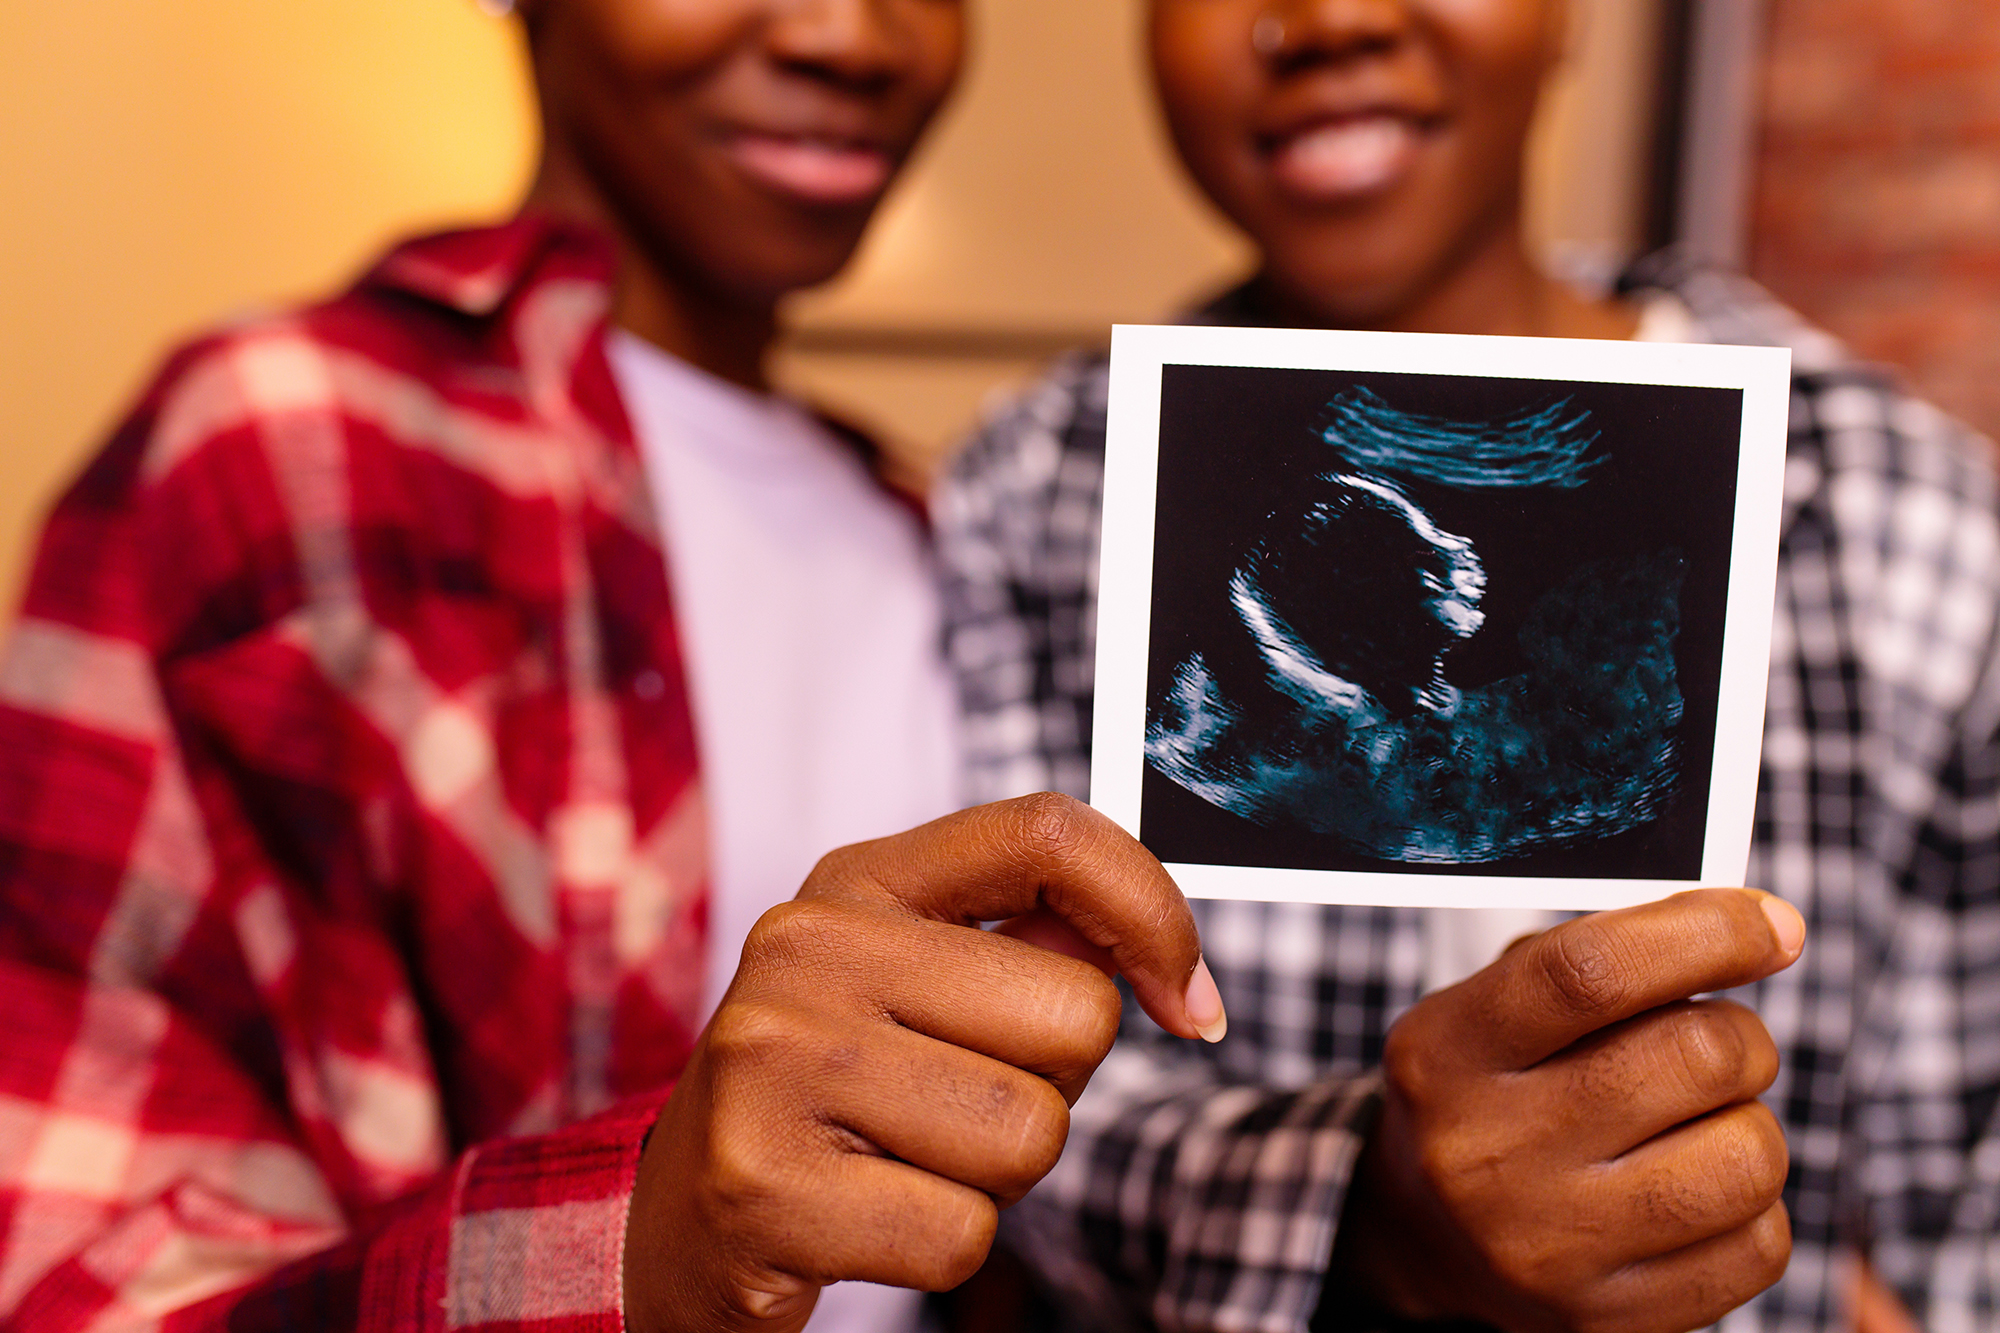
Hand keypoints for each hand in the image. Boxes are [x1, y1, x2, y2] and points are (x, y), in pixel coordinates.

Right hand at [621, 794, 1224, 1332]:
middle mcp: (806, 949)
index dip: (1152, 912)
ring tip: (908, 1159)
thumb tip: (1166, 965)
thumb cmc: (836, 1090)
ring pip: (1030, 1137)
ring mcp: (775, 1063)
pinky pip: (963, 1234)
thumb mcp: (910, 983)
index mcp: (857, 881)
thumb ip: (1026, 948)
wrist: (676, 1217)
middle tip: (958, 1103)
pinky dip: (943, 1246)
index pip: (1047, 834)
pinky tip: (869, 1219)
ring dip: (999, 1179)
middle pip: (1075, 1018)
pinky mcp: (764, 1187)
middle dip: (1053, 1087)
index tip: (1187, 1000)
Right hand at [1328, 889, 1806, 1332]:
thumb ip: (1595, 960)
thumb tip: (1754, 928)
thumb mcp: (1493, 1008)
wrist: (1423, 1236)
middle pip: (1692, 1056)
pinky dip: (1756, 1207)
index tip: (1772, 924)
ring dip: (1752, 1124)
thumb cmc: (1489, 1090)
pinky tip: (1699, 1191)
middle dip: (1740, 1034)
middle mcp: (1488, 1151)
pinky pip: (1759, 1248)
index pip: (1591, 970)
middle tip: (1719, 1043)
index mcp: (1449, 1051)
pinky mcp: (1608, 1317)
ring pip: (1745, 1157)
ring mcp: (1548, 1246)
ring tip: (1705, 1124)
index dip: (1704, 933)